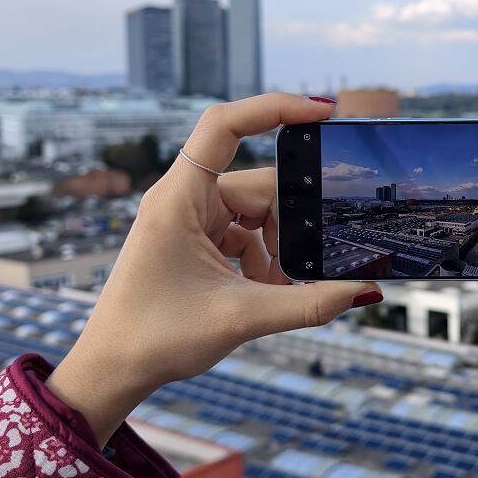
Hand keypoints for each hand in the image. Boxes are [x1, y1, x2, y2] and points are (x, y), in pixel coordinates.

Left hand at [46, 93, 380, 445]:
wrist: (111, 369)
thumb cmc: (154, 339)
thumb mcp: (240, 319)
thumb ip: (308, 304)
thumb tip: (365, 291)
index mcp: (179, 199)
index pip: (225, 125)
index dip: (275, 107)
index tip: (324, 112)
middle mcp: (183, 199)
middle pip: (259, 187)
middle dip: (289, 227)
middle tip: (307, 268)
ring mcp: (189, 218)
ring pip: (256, 213)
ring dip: (276, 250)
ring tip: (278, 292)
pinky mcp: (195, 239)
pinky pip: (244, 233)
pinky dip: (263, 260)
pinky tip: (265, 293)